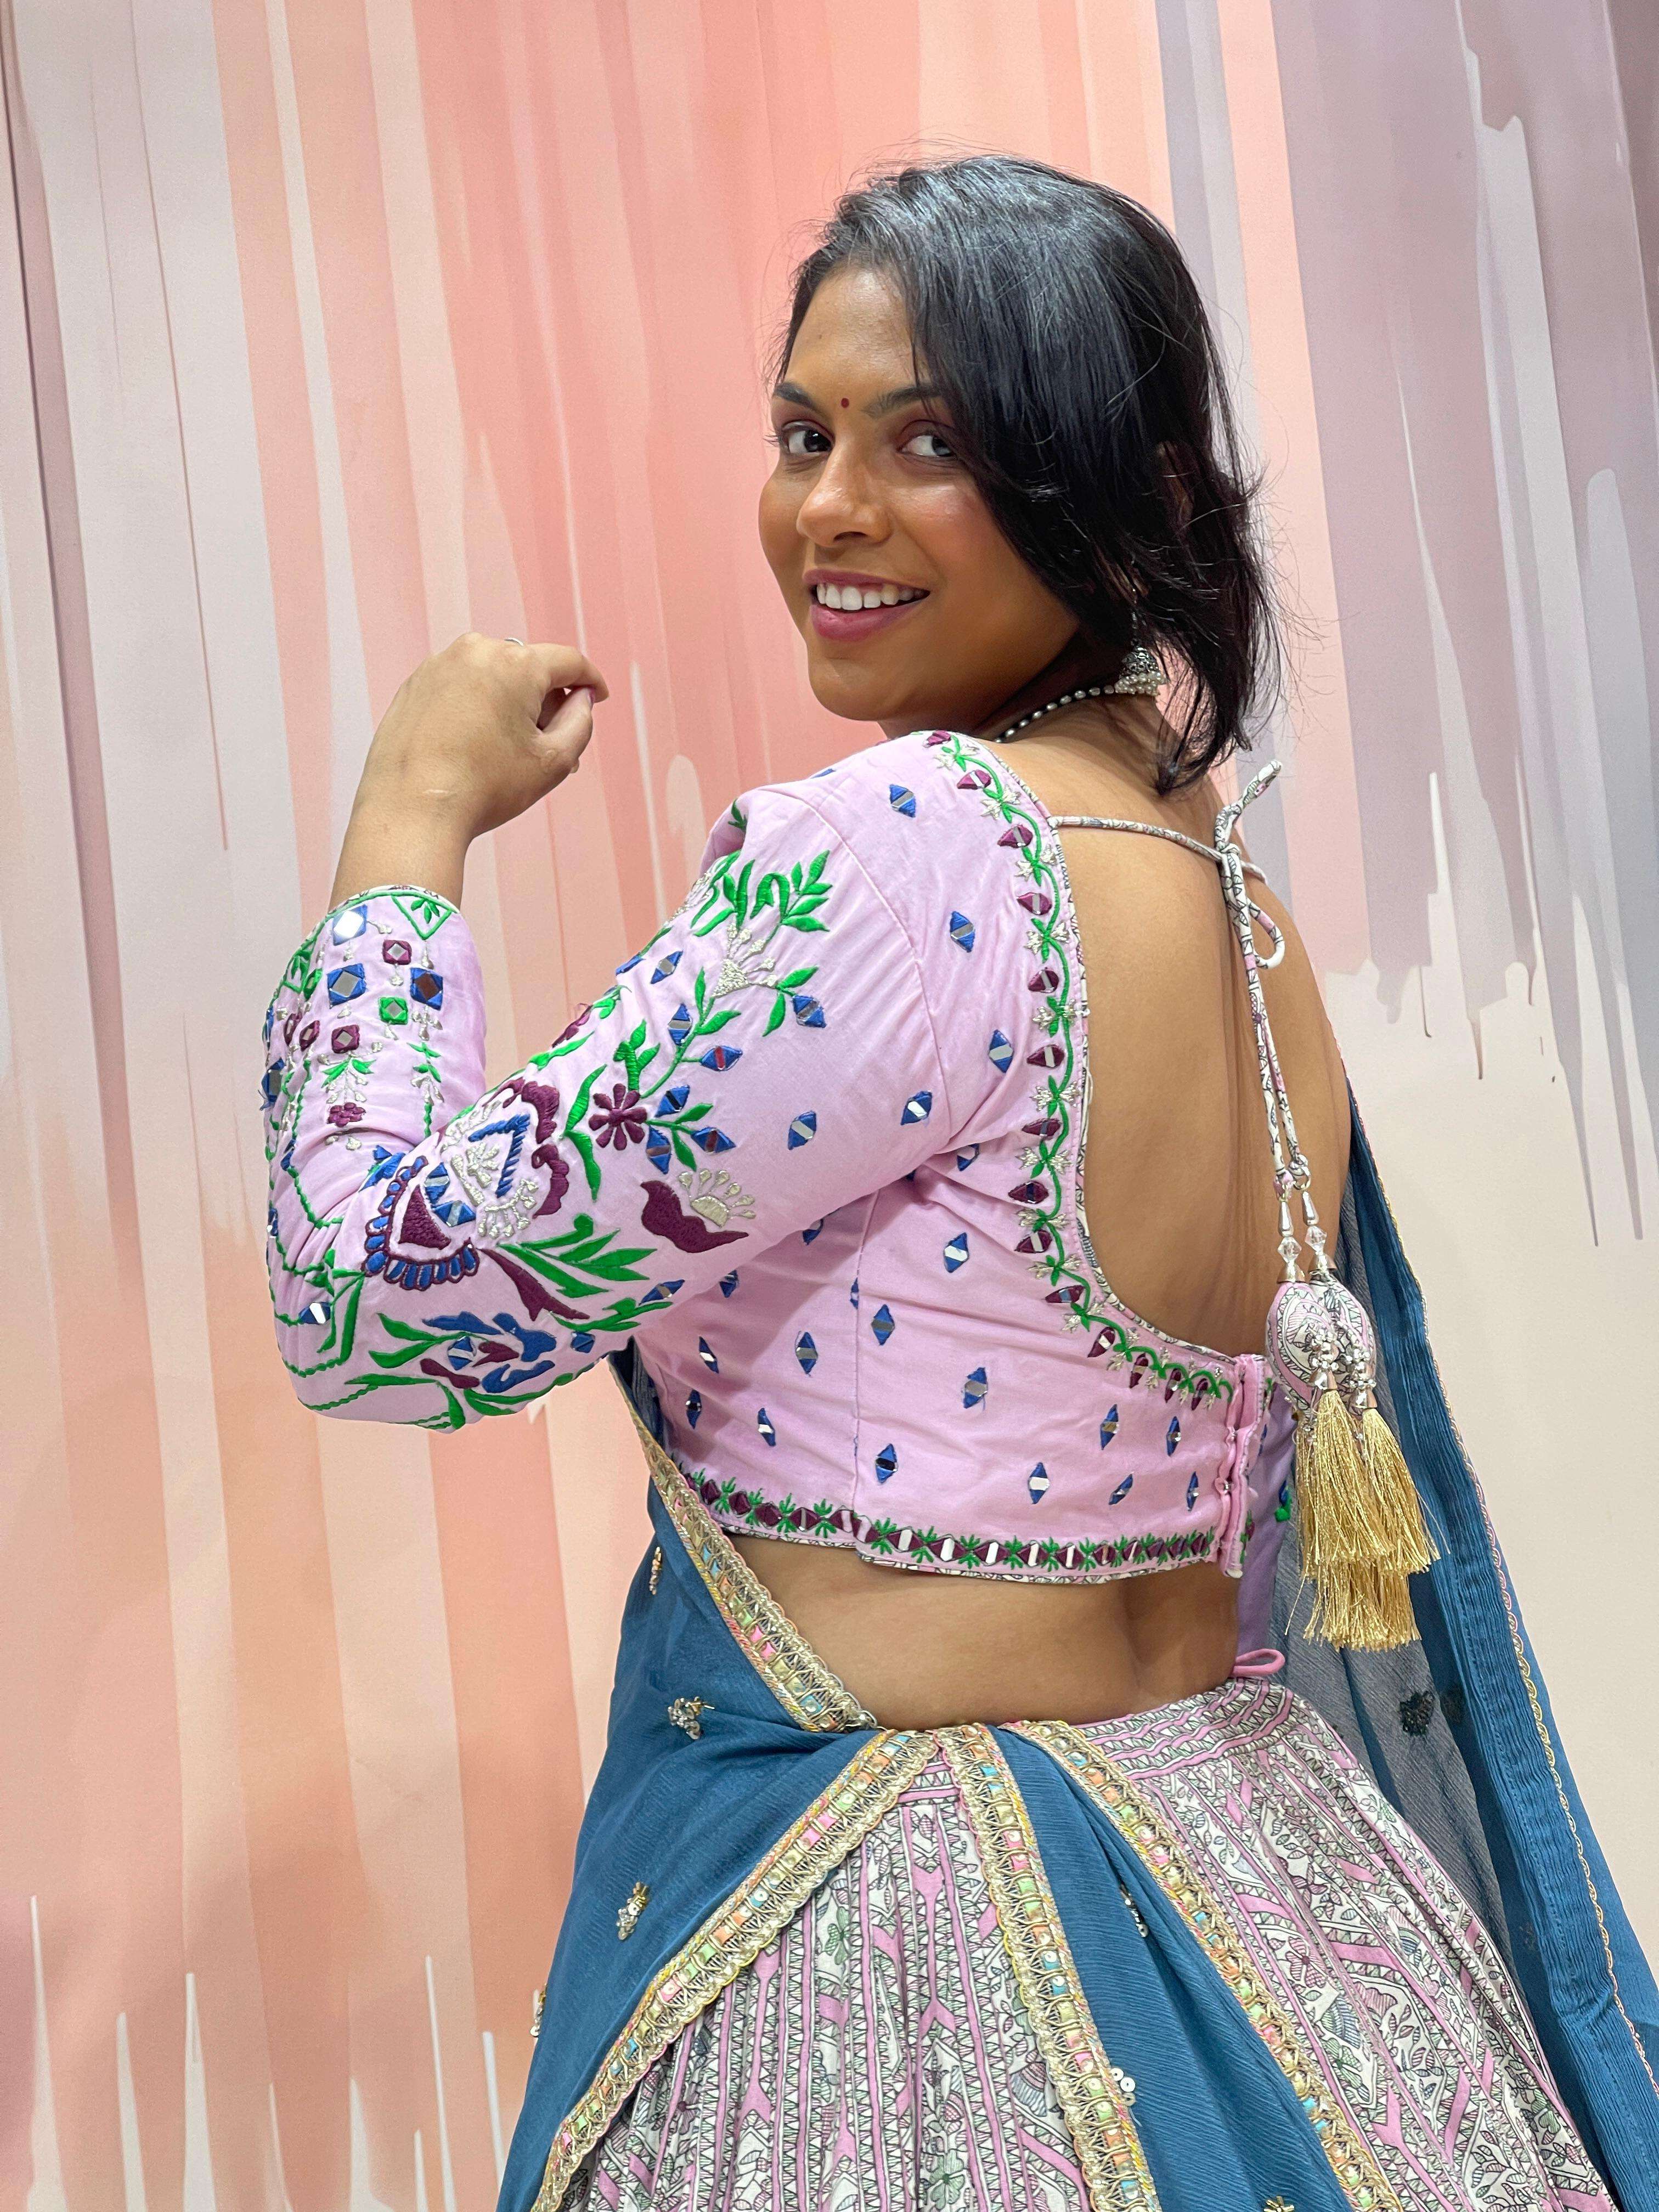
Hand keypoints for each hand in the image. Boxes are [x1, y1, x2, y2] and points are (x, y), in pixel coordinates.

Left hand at [329, 634, 608, 908]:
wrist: (412, 811)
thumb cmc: (485, 788)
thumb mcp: (554, 761)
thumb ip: (581, 722)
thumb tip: (581, 699)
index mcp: (516, 663)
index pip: (568, 661)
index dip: (591, 680)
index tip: (599, 696)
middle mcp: (476, 651)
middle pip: (529, 668)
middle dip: (547, 701)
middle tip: (554, 746)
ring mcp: (439, 665)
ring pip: (492, 676)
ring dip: (511, 704)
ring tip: (512, 751)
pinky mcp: (414, 685)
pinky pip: (460, 687)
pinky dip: (476, 707)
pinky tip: (476, 746)